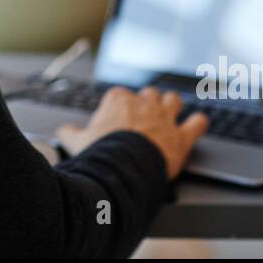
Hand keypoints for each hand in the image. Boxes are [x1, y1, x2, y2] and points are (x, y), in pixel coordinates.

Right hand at [56, 86, 208, 180]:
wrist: (124, 169)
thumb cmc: (101, 154)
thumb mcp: (77, 142)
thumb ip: (69, 133)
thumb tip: (63, 132)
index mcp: (117, 100)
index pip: (120, 96)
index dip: (120, 108)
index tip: (117, 119)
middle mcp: (143, 103)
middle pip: (149, 94)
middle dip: (148, 103)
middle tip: (144, 117)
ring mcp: (164, 117)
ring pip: (173, 100)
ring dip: (172, 106)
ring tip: (170, 114)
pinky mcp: (181, 136)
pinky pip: (197, 123)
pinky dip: (198, 124)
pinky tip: (198, 124)